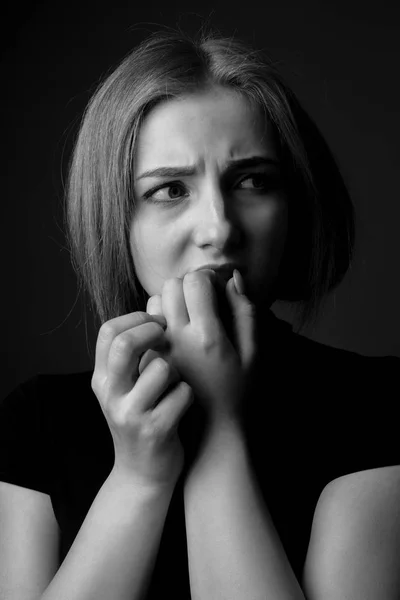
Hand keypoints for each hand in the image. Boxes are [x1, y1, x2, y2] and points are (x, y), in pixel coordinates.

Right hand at [91, 311, 193, 489]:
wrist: (144, 473)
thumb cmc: (143, 417)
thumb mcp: (126, 386)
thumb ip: (133, 352)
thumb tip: (156, 304)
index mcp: (102, 378)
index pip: (109, 331)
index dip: (137, 319)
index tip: (158, 324)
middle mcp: (110, 394)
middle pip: (125, 344)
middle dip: (154, 333)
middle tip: (169, 338)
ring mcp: (130, 414)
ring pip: (162, 368)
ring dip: (178, 371)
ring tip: (177, 384)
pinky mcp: (154, 431)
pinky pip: (182, 394)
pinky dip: (189, 395)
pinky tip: (184, 406)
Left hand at [142, 270, 256, 423]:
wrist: (209, 431)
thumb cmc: (237, 391)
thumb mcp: (252, 353)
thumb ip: (245, 313)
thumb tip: (232, 279)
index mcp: (208, 335)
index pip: (196, 281)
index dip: (208, 278)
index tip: (217, 290)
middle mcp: (178, 338)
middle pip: (172, 284)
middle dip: (188, 284)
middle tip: (202, 300)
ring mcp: (159, 347)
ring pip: (155, 300)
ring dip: (171, 299)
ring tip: (187, 315)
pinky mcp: (146, 357)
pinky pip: (146, 322)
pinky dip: (159, 317)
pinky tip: (175, 331)